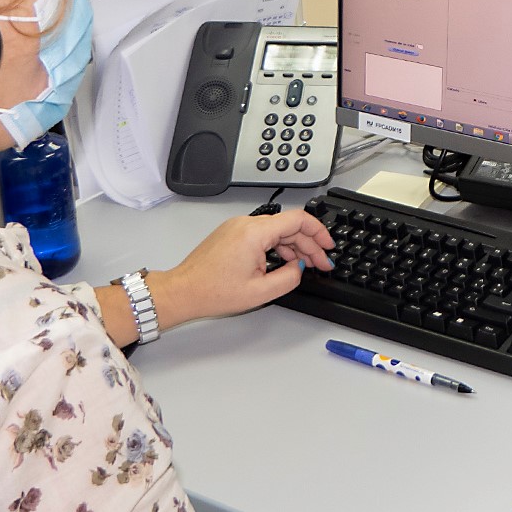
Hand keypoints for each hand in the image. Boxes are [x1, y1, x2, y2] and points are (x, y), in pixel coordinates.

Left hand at [148, 211, 334, 330]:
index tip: (329, 247)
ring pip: (276, 230)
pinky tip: (284, 262)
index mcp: (254, 232)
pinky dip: (277, 246)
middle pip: (289, 225)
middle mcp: (246, 223)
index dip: (319, 232)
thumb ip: (290, 277)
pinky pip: (262, 235)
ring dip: (294, 247)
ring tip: (305, 266)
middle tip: (322, 264)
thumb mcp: (261, 292)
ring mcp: (237, 227)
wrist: (182, 292)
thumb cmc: (212, 292)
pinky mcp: (232, 234)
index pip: (298, 219)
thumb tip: (300, 267)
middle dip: (309, 244)